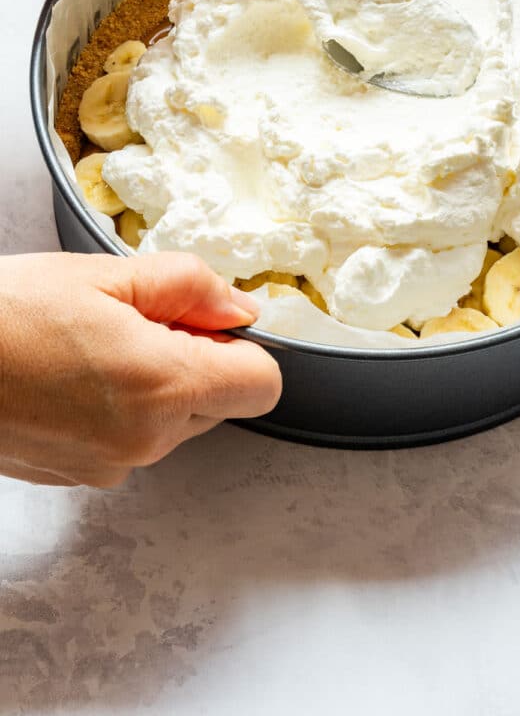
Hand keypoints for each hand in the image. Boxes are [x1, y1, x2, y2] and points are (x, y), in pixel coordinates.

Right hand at [0, 252, 280, 486]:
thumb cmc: (0, 315)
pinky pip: (131, 440)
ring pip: (175, 422)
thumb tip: (240, 307)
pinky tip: (73, 374)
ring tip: (94, 345)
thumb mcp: (102, 274)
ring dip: (156, 383)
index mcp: (161, 386)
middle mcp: (144, 440)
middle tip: (136, 321)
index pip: (262, 385)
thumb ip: (189, 287)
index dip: (244, 345)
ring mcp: (109, 467)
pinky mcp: (78, 476)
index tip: (209, 320)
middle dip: (196, 359)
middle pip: (220, 403)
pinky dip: (120, 408)